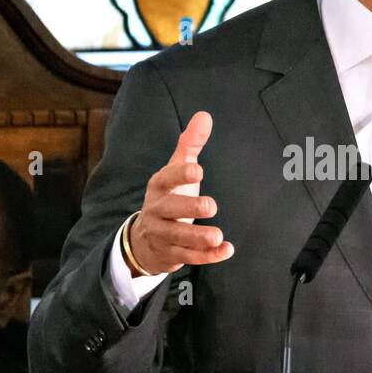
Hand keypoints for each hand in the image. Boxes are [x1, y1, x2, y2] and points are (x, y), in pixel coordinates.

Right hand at [127, 111, 233, 275]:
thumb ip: (190, 144)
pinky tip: (226, 250)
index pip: (166, 179)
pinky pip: (189, 257)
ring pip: (178, 237)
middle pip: (169, 209)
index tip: (198, 171)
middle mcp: (157, 211)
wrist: (145, 238)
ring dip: (198, 238)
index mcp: (159, 187)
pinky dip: (207, 256)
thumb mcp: (176, 170)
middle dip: (188, 208)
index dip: (180, 174)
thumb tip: (204, 116)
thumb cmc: (169, 196)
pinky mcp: (171, 254)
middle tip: (211, 206)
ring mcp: (162, 234)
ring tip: (217, 235)